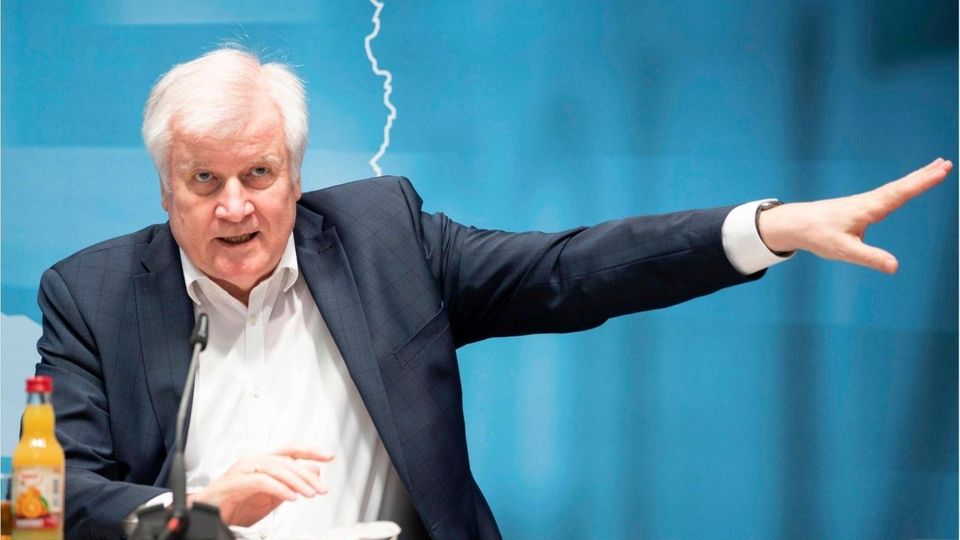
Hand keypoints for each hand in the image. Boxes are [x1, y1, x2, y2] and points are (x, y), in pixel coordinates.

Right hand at [187, 445, 333, 526]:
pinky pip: (262, 482)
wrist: (207, 515)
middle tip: (322, 488)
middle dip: (308, 475)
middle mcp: (253, 461)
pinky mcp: (235, 482)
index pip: (290, 450)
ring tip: (310, 494)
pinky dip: (279, 489)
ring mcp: (243, 469)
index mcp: (262, 462)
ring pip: (276, 469)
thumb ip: (290, 484)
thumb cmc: (235, 505)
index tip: (328, 456)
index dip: (310, 451)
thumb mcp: (270, 497)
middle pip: (287, 461)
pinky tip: (291, 497)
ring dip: (297, 482)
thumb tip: (313, 472)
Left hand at [757, 158, 952, 272]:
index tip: (941, 171)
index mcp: (868, 209)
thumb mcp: (845, 251)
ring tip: (935, 168)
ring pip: (895, 187)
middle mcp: (869, 201)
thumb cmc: (818, 235)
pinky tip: (906, 187)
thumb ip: (870, 258)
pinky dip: (902, 186)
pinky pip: (888, 192)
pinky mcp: (860, 206)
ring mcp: (865, 202)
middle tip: (946, 163)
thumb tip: (894, 266)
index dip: (921, 183)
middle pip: (901, 186)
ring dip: (916, 178)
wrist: (795, 224)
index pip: (900, 194)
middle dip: (924, 175)